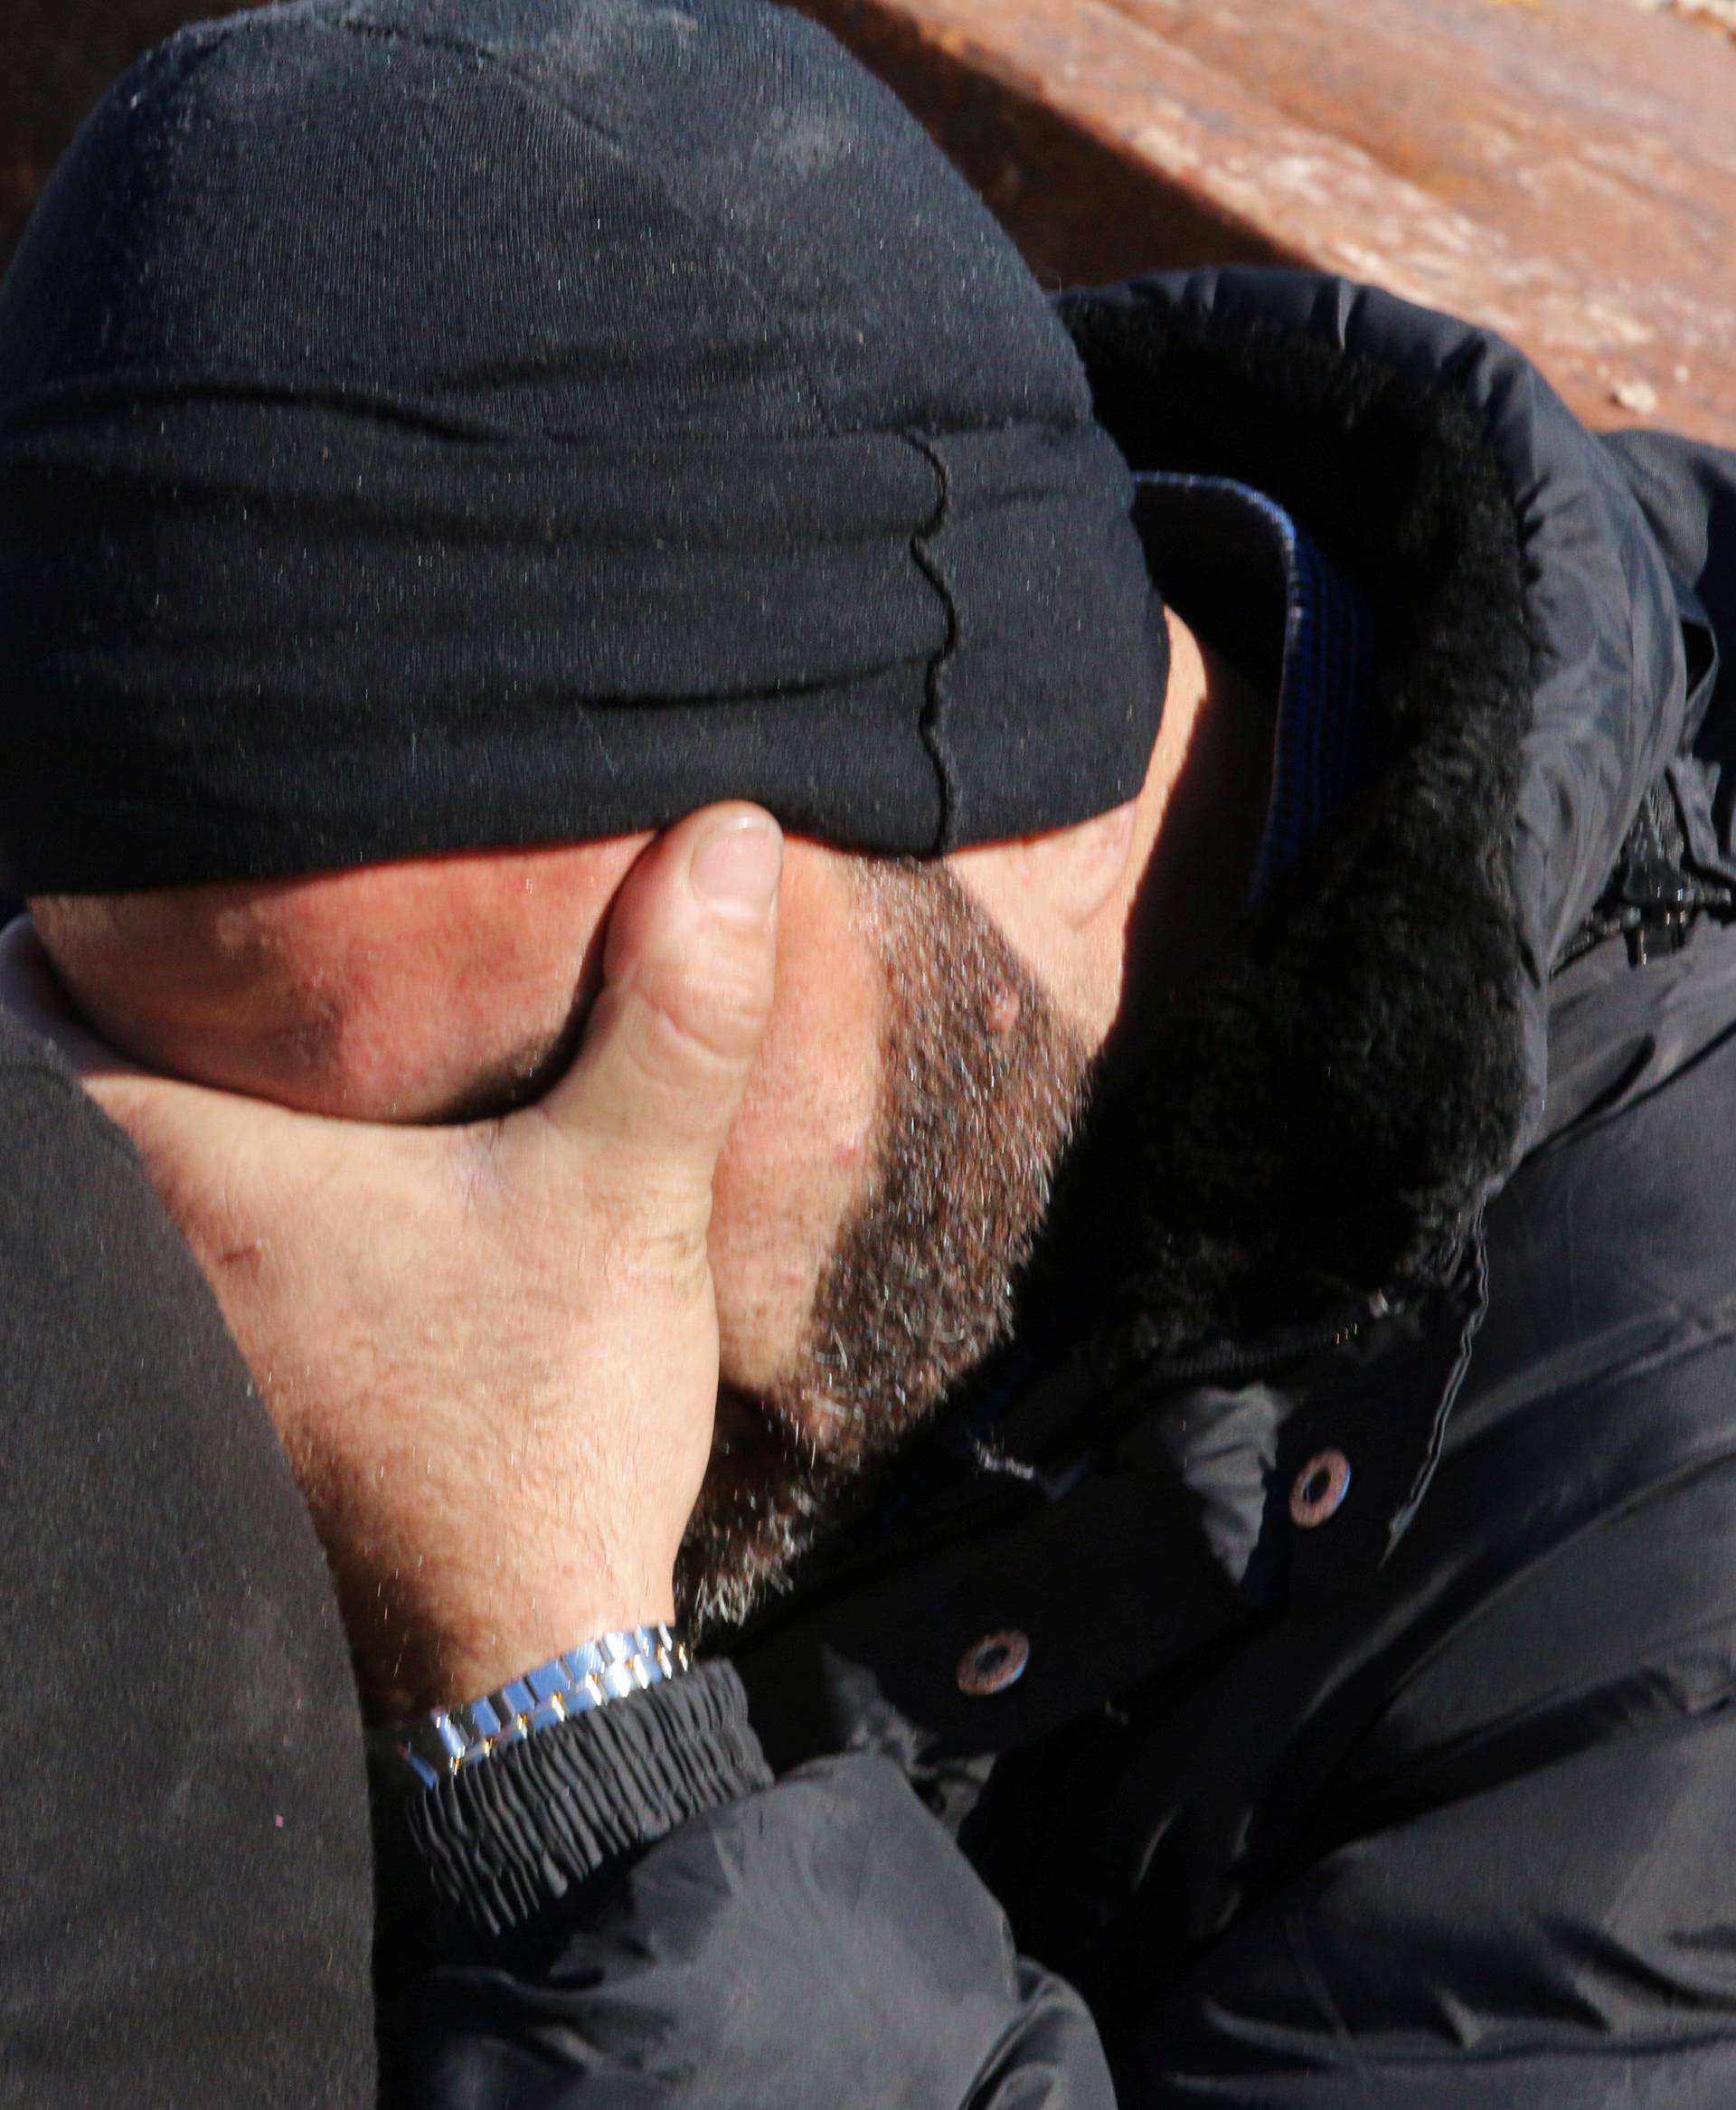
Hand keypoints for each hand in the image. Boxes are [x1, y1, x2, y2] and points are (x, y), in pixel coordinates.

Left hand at [0, 805, 782, 1719]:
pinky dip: (194, 1226)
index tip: (145, 881)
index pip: (8, 1000)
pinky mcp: (209, 1418)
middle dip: (111, 1014)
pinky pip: (146, 1279)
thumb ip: (674, 1015)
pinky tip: (315, 1208)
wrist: (523, 1660)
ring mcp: (155, 1355)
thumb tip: (728, 832)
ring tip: (266, 1054)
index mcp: (187, 1177)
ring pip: (98, 1192)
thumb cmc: (543, 1430)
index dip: (59, 926)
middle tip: (221, 947)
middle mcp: (129, 1262)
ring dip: (155, 1124)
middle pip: (43, 1091)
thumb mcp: (628, 1201)